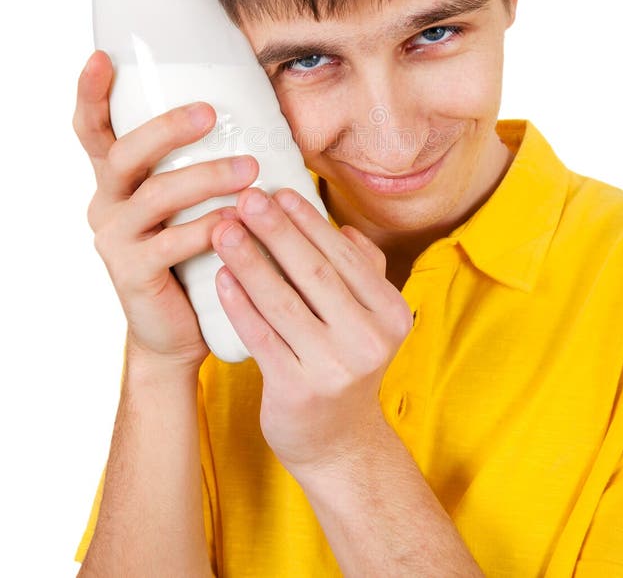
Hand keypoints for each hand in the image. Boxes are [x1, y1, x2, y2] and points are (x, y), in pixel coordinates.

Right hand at [72, 50, 258, 370]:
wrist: (180, 328)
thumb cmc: (194, 253)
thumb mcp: (188, 203)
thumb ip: (198, 164)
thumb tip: (249, 112)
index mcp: (117, 180)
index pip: (92, 130)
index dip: (91, 93)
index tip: (102, 56)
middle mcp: (107, 203)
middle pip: (125, 153)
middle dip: (166, 129)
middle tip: (210, 112)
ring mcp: (114, 239)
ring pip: (155, 196)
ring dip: (206, 178)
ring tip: (250, 170)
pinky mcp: (132, 273)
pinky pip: (171, 243)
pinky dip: (207, 228)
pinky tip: (236, 222)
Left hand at [211, 186, 412, 473]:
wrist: (338, 443)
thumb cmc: (344, 363)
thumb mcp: (368, 319)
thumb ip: (361, 271)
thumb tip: (342, 226)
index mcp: (390, 312)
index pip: (344, 255)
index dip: (308, 220)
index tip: (277, 190)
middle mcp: (369, 339)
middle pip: (314, 272)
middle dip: (276, 230)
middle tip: (246, 196)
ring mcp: (335, 368)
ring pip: (283, 301)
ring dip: (250, 260)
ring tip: (223, 228)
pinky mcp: (298, 391)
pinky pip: (262, 337)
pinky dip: (239, 304)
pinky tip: (220, 277)